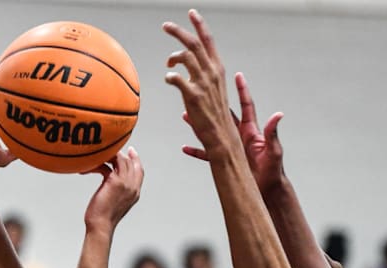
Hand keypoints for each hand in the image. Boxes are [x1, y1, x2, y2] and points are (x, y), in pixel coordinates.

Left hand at [83, 147, 143, 230]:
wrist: (101, 226)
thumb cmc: (103, 218)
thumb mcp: (115, 202)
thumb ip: (117, 189)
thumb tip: (108, 178)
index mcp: (135, 193)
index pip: (140, 171)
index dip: (136, 159)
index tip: (131, 151)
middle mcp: (133, 186)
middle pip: (130, 162)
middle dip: (119, 154)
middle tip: (107, 151)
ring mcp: (125, 183)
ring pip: (120, 159)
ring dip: (107, 157)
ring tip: (94, 160)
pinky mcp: (115, 181)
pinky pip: (107, 164)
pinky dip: (96, 164)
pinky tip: (85, 170)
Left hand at [163, 10, 238, 155]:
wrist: (221, 135)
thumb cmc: (213, 114)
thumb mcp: (211, 89)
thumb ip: (197, 75)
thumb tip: (178, 69)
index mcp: (218, 69)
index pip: (208, 41)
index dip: (200, 25)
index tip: (192, 13)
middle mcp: (212, 73)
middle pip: (194, 44)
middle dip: (179, 31)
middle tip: (165, 25)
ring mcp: (203, 83)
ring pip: (186, 56)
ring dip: (173, 55)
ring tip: (167, 62)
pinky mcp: (194, 96)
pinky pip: (177, 78)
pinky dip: (170, 76)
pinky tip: (169, 79)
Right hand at [183, 73, 285, 194]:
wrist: (267, 188)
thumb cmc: (273, 170)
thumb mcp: (273, 150)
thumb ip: (273, 133)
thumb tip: (278, 115)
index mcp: (251, 130)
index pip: (246, 105)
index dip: (242, 90)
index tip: (237, 75)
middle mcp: (239, 135)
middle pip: (223, 114)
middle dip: (213, 102)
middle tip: (202, 90)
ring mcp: (230, 147)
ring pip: (211, 131)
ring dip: (199, 123)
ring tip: (185, 115)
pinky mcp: (224, 160)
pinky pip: (206, 154)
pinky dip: (196, 150)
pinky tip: (185, 147)